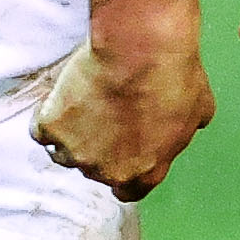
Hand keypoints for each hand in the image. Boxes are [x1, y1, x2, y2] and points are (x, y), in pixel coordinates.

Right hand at [33, 35, 214, 200]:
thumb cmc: (173, 74)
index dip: (123, 171)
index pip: (128, 191)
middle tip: (103, 114)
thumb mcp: (199, 109)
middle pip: (94, 169)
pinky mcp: (52, 128)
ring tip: (80, 104)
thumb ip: (185, 129)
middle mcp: (107, 171)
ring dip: (70, 135)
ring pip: (63, 153)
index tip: (119, 154)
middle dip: (98, 147)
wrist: (140, 48)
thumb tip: (190, 124)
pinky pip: (40, 129)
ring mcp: (76, 153)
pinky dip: (46, 115)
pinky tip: (58, 97)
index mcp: (145, 172)